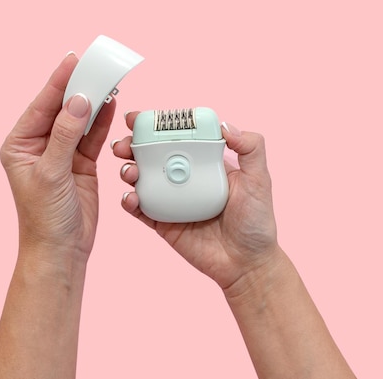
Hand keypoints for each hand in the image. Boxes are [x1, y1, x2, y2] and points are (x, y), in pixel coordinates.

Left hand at [0, 54, 115, 264]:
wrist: (62, 249)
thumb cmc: (45, 216)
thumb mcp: (51, 172)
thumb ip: (65, 135)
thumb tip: (78, 101)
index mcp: (20, 145)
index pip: (41, 107)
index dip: (58, 83)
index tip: (73, 61)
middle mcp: (40, 146)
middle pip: (62, 110)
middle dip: (78, 89)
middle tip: (96, 67)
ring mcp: (63, 154)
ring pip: (80, 121)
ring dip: (93, 104)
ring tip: (108, 82)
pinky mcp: (82, 164)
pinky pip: (92, 137)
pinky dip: (102, 122)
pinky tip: (110, 105)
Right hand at [112, 113, 279, 292]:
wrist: (247, 263)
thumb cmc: (256, 221)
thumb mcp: (259, 180)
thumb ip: (251, 148)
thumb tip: (225, 124)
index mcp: (203, 162)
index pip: (175, 138)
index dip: (155, 127)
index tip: (138, 119)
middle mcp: (184, 178)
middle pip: (150, 156)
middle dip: (131, 146)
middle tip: (123, 146)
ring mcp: (171, 201)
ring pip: (140, 180)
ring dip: (127, 171)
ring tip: (129, 172)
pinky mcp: (162, 223)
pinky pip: (140, 210)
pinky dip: (129, 202)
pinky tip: (130, 198)